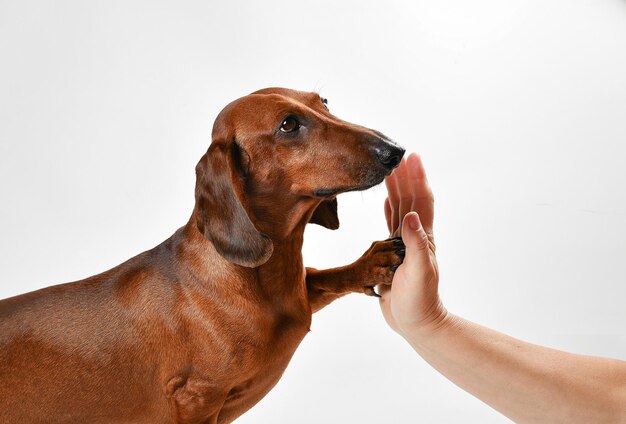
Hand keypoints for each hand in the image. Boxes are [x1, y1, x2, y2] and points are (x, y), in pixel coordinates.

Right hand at [378, 153, 444, 337]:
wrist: (416, 322)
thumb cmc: (419, 301)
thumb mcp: (418, 272)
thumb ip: (416, 244)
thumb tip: (411, 216)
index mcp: (423, 237)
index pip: (422, 201)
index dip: (418, 178)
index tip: (412, 157)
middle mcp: (416, 237)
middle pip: (411, 199)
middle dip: (406, 177)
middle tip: (398, 156)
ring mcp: (405, 244)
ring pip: (401, 209)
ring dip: (397, 188)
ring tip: (390, 170)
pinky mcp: (394, 253)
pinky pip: (391, 224)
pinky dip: (389, 210)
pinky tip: (386, 200)